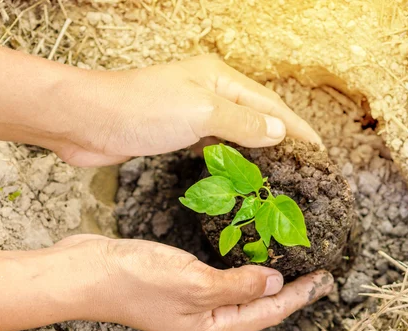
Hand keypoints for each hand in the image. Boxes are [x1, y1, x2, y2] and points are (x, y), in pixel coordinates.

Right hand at [46, 235, 332, 330]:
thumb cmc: (136, 281)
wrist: (85, 271)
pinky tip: (245, 248)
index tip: (325, 278)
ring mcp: (190, 300)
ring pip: (238, 288)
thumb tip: (275, 282)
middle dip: (288, 287)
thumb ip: (238, 284)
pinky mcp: (178, 280)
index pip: (268, 312)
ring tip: (289, 255)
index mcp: (211, 327)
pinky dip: (237, 263)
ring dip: (263, 273)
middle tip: (316, 266)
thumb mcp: (195, 283)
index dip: (300, 296)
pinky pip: (219, 275)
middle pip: (257, 305)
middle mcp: (204, 318)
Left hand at [51, 55, 321, 166]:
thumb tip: (280, 132)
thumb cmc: (141, 110)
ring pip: (233, 131)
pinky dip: (228, 159)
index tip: (320, 150)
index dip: (297, 127)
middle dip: (280, 138)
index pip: (270, 103)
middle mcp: (207, 92)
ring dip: (255, 151)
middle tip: (304, 167)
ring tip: (278, 174)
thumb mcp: (201, 112)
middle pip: (255, 115)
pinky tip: (236, 173)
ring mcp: (189, 112)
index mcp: (219, 79)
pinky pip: (210, 145)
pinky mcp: (172, 133)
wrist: (88, 122)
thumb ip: (243, 122)